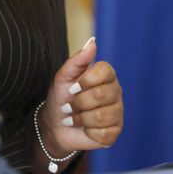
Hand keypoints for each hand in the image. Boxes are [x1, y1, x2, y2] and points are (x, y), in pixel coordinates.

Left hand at [39, 37, 122, 154]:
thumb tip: (92, 41)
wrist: (55, 124)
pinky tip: (84, 128)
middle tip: (69, 105)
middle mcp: (115, 92)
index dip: (85, 81)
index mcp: (106, 76)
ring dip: (80, 118)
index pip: (105, 71)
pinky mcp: (115, 131)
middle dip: (78, 102)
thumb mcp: (63, 77)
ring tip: (74, 117)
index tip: (72, 88)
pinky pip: (103, 132)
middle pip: (101, 95)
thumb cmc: (61, 97)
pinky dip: (87, 131)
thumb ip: (78, 60)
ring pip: (102, 116)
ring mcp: (117, 112)